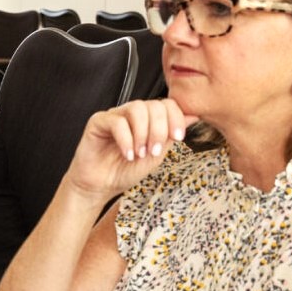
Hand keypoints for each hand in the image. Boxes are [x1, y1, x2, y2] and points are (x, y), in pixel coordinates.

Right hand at [65, 98, 198, 198]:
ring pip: (136, 108)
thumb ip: (170, 135)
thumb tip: (193, 116)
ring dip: (143, 134)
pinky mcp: (98, 122)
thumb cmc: (125, 171)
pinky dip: (126, 140)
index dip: (176, 118)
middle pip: (153, 105)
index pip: (166, 104)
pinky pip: (116, 122)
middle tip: (153, 152)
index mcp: (147, 119)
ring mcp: (114, 115)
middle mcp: (131, 113)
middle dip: (159, 130)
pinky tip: (127, 155)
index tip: (178, 137)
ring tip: (140, 154)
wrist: (101, 186)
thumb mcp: (156, 155)